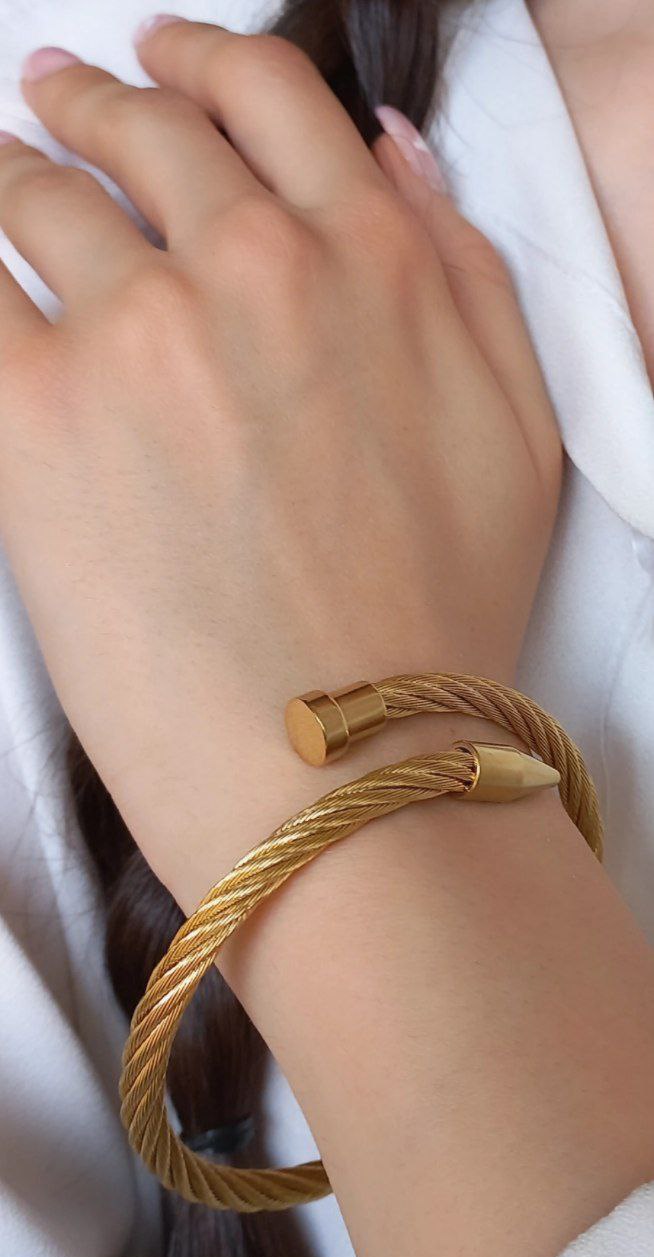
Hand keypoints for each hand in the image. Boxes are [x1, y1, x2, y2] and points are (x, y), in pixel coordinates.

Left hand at [0, 20, 559, 908]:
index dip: (205, 62)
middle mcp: (252, 270)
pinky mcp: (36, 421)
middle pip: (144, 135)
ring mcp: (138, 336)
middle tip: (56, 99)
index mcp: (370, 261)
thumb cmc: (438, 617)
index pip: (270, 100)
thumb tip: (390, 159)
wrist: (348, 760)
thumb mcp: (514, 427)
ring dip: (10, 169)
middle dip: (93, 103)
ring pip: (37, 197)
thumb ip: (461, 272)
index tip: (162, 60)